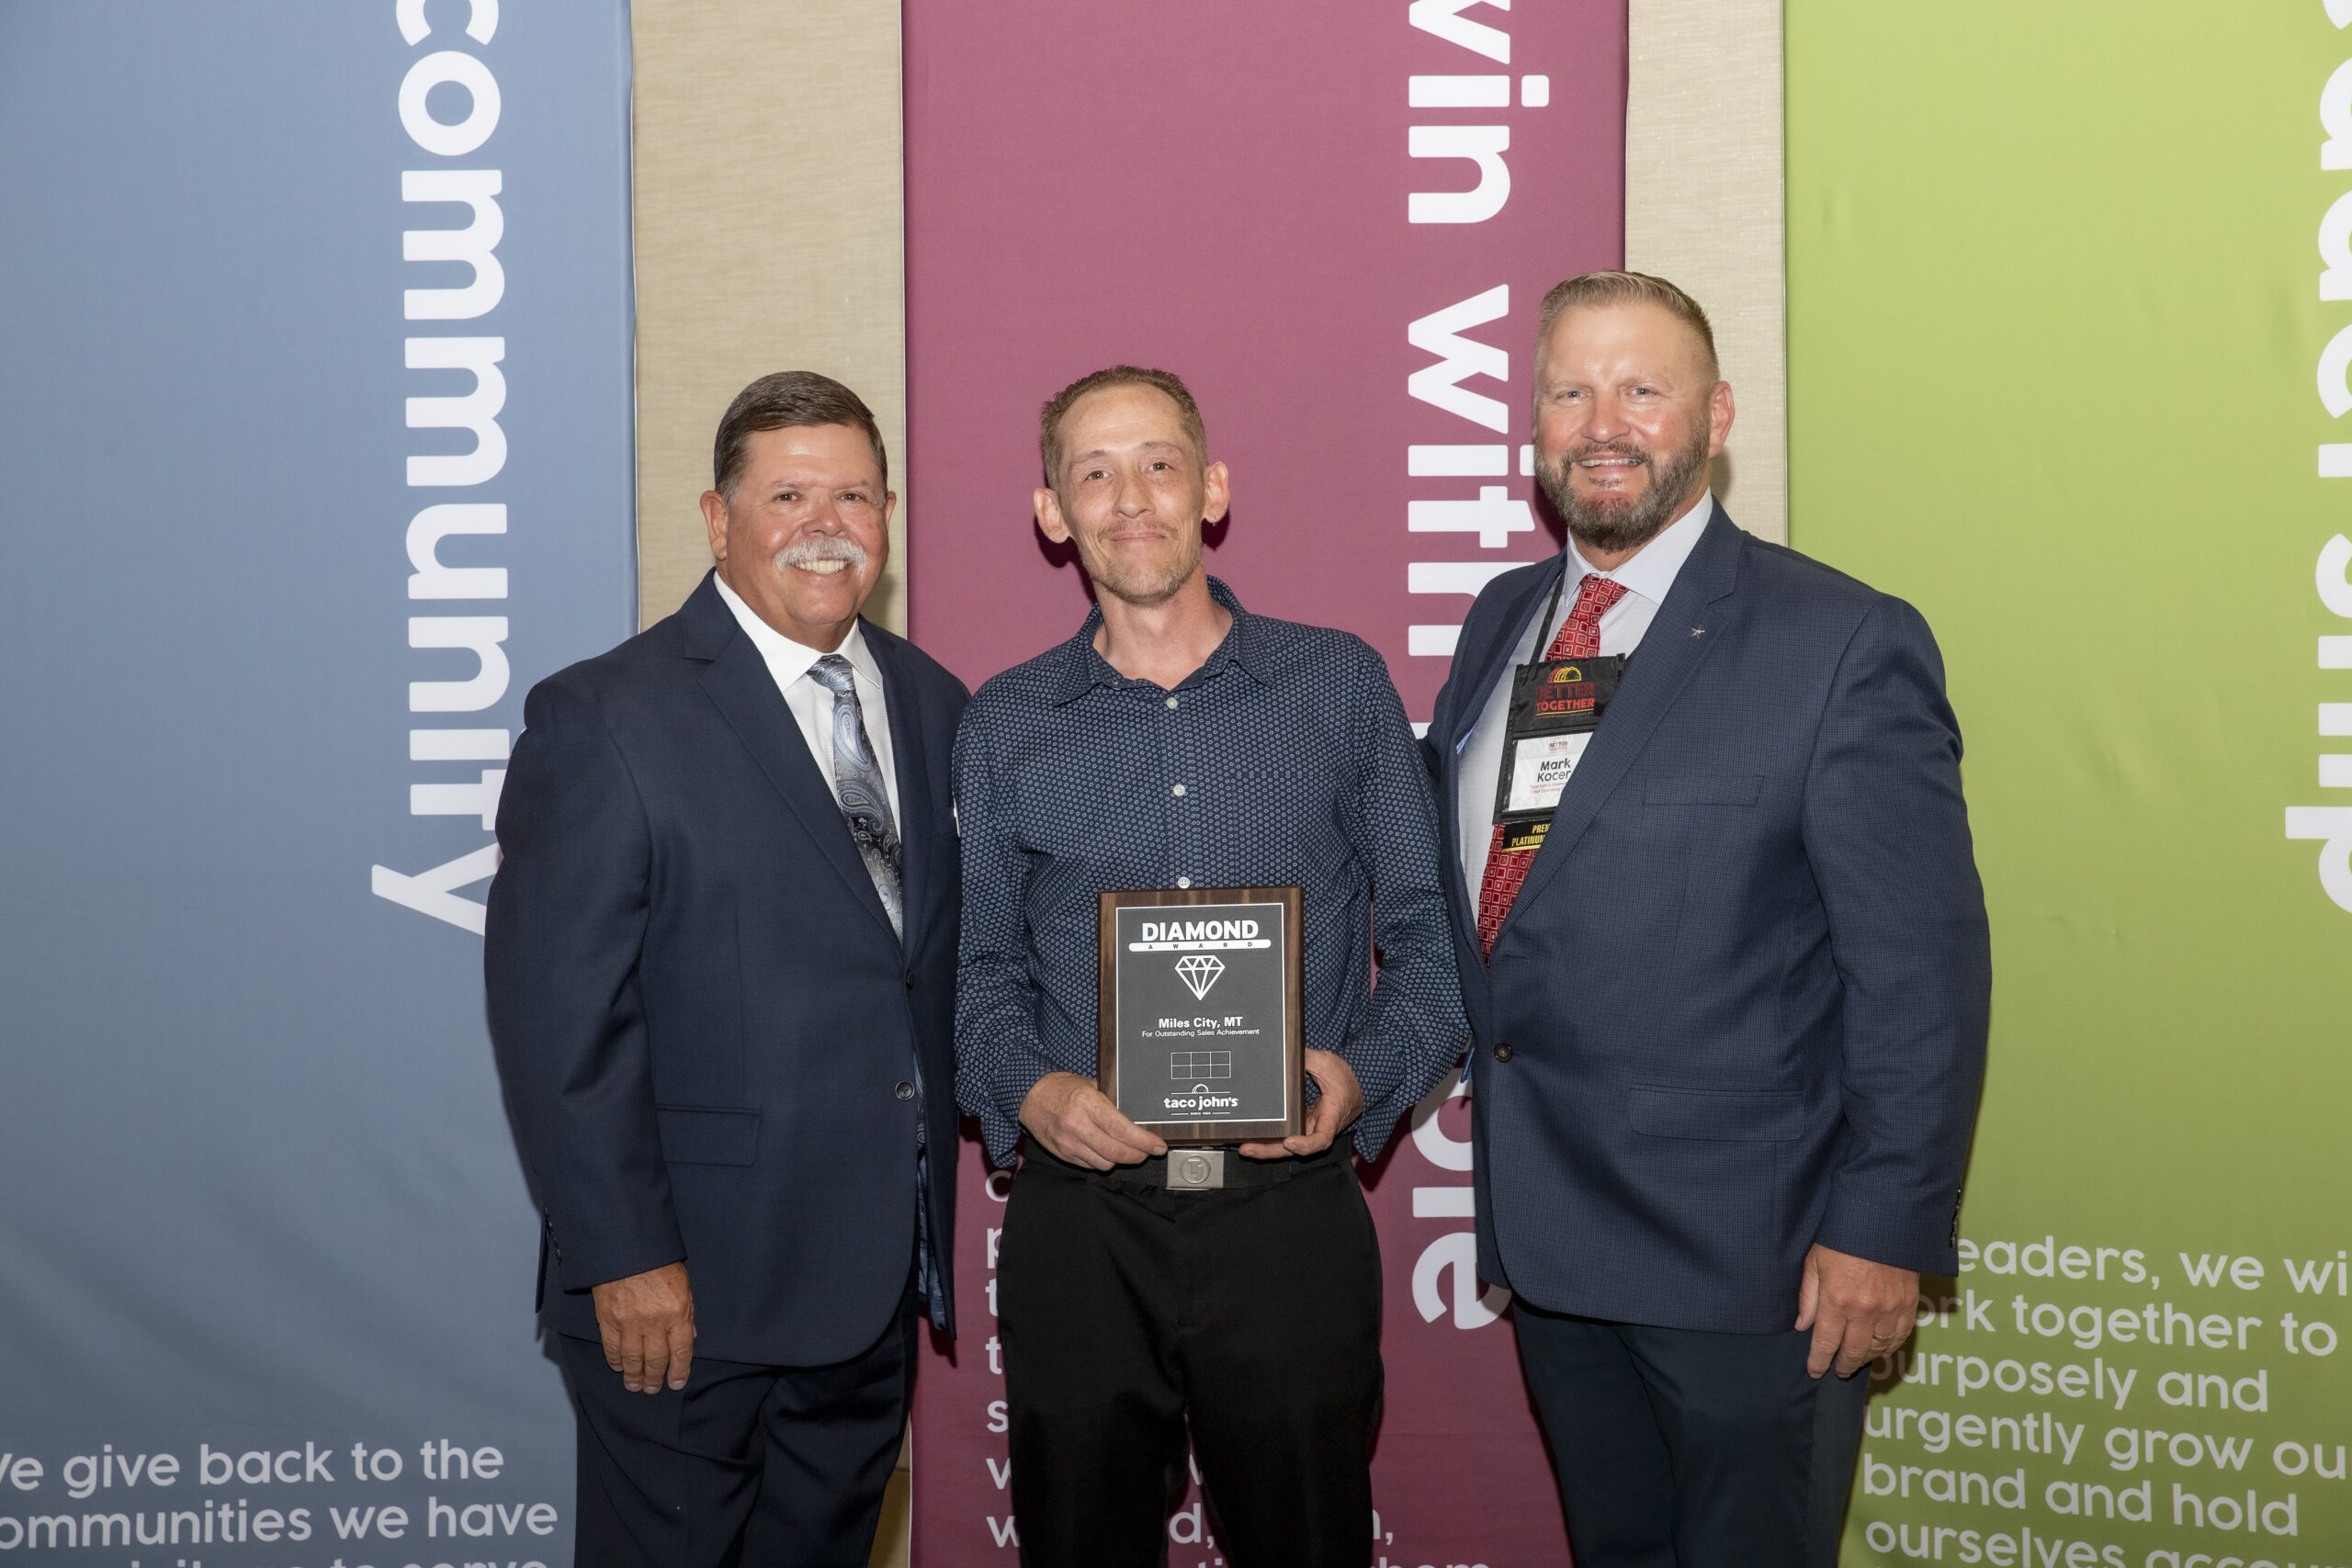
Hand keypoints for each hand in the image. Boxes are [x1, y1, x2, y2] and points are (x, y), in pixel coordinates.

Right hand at [591, 1262, 694, 1393]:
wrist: (626, 1248)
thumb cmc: (659, 1264)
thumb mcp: (683, 1285)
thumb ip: (686, 1312)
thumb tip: (689, 1337)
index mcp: (677, 1312)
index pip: (682, 1351)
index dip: (679, 1371)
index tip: (676, 1383)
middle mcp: (654, 1322)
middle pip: (656, 1360)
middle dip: (655, 1378)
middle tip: (653, 1389)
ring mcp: (629, 1323)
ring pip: (633, 1359)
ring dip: (634, 1376)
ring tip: (636, 1386)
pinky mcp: (608, 1320)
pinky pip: (612, 1348)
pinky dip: (615, 1361)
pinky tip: (618, 1367)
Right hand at [1019, 1071, 1166, 1167]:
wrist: (1030, 1097)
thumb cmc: (1062, 1088)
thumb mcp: (1091, 1085)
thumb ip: (1112, 1101)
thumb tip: (1138, 1118)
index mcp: (1088, 1104)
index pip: (1122, 1130)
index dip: (1144, 1141)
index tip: (1158, 1146)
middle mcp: (1077, 1125)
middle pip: (1116, 1152)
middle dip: (1138, 1155)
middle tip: (1148, 1152)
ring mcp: (1068, 1143)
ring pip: (1105, 1164)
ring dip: (1121, 1160)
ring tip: (1128, 1151)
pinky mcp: (1062, 1154)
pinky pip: (1090, 1166)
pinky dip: (1103, 1162)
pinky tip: (1107, 1152)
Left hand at [1239, 1049, 1362, 1159]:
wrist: (1353, 1088)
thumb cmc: (1344, 1079)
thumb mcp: (1328, 1064)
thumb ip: (1308, 1059)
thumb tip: (1285, 1052)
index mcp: (1330, 1118)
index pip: (1321, 1139)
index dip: (1305, 1145)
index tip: (1290, 1142)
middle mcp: (1317, 1129)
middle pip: (1294, 1149)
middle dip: (1270, 1151)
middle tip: (1248, 1148)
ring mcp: (1306, 1130)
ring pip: (1285, 1147)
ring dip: (1264, 1148)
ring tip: (1243, 1146)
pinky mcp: (1298, 1126)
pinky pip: (1282, 1137)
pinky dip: (1266, 1139)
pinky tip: (1249, 1137)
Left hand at [1795, 1243, 1917, 1377]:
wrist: (1882, 1219)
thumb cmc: (1842, 1238)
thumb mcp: (1815, 1262)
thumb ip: (1808, 1297)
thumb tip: (1803, 1326)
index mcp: (1838, 1301)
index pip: (1826, 1343)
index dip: (1819, 1361)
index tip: (1815, 1371)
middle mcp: (1865, 1311)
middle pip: (1854, 1352)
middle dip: (1843, 1365)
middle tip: (1837, 1370)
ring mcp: (1890, 1310)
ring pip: (1878, 1348)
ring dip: (1866, 1359)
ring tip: (1856, 1361)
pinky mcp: (1909, 1304)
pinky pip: (1901, 1336)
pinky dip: (1890, 1347)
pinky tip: (1881, 1348)